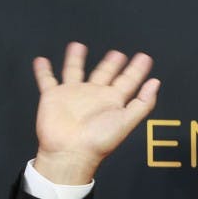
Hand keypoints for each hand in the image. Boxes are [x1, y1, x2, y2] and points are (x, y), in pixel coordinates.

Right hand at [31, 42, 159, 183]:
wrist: (71, 152)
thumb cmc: (99, 140)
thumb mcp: (127, 120)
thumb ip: (142, 102)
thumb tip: (155, 83)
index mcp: (112, 101)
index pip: (128, 81)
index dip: (137, 70)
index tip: (144, 58)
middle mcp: (94, 96)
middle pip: (104, 74)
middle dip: (111, 64)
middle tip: (118, 53)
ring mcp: (73, 95)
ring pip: (75, 71)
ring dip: (76, 59)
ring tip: (78, 46)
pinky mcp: (53, 96)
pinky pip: (47, 79)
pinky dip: (43, 70)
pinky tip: (41, 60)